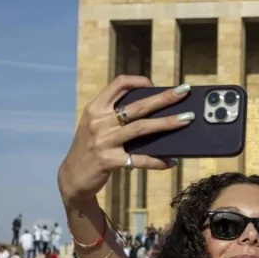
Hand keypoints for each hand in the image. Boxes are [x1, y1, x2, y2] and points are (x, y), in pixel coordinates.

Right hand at [57, 76, 192, 205]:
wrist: (72, 177)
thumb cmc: (90, 147)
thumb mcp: (96, 126)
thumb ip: (115, 116)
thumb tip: (153, 111)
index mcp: (95, 108)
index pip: (118, 84)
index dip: (138, 80)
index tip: (155, 84)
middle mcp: (99, 122)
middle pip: (137, 106)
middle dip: (163, 98)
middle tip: (183, 92)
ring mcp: (104, 141)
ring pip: (141, 128)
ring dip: (167, 124)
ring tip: (186, 120)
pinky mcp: (109, 160)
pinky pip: (139, 159)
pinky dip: (157, 161)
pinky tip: (171, 162)